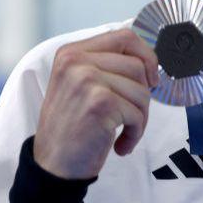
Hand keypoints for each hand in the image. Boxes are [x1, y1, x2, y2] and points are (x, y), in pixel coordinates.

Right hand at [33, 29, 158, 179]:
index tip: (150, 79)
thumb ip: (104, 66)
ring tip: (122, 132)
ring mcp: (87, 80)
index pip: (124, 37)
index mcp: (71, 53)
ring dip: (140, 117)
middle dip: (142, 95)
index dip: (146, 56)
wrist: (52, 165)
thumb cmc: (70, 128)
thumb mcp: (77, 84)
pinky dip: (135, 133)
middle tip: (130, 115)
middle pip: (137, 65)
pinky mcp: (100, 103)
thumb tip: (148, 60)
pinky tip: (120, 145)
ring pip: (141, 91)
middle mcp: (76, 61)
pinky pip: (138, 114)